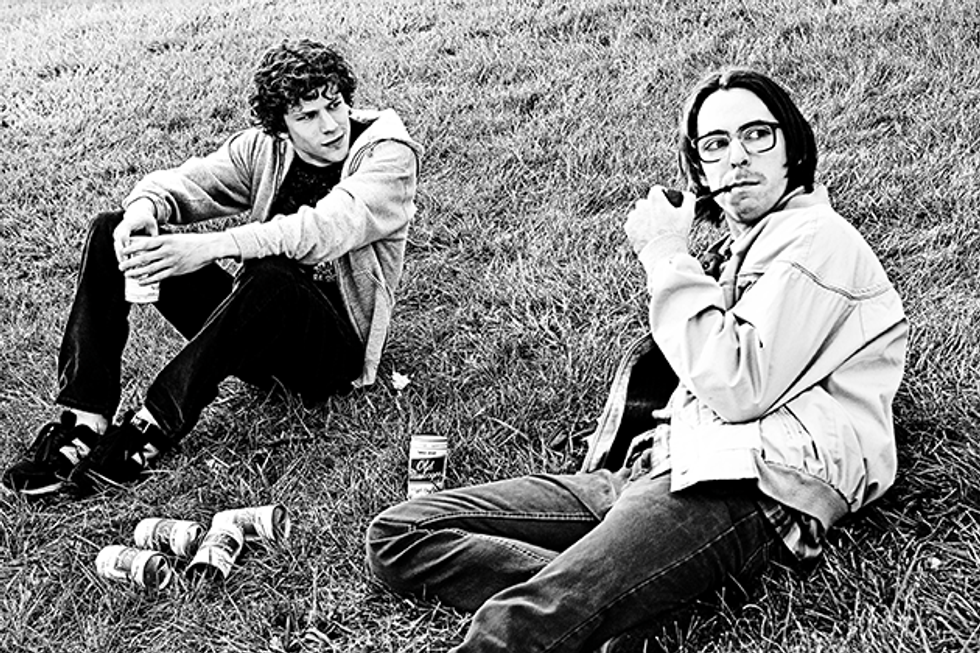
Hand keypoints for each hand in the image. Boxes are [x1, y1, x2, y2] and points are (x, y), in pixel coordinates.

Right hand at [113, 198, 158, 262]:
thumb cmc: (147, 220)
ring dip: (120, 258)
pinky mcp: (118, 238)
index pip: (123, 237)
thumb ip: (153, 236)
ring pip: (117, 247)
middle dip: (121, 256)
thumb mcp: (152, 226)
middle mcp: (119, 229)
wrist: (138, 213)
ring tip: (125, 269)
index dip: (125, 249)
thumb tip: (159, 247)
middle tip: (125, 267)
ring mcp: (117, 234)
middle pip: (118, 244)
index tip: (128, 259)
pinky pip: (118, 248)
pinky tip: (127, 266)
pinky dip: (122, 256)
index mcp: (127, 225)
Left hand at [118, 232, 237, 282]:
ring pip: (150, 269)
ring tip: (128, 275)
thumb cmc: (191, 242)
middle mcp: (167, 251)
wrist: (208, 248)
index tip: (122, 252)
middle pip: (144, 258)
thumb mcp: (175, 238)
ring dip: (137, 273)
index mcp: (165, 240)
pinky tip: (141, 281)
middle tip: (121, 266)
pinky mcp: (176, 270)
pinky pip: (160, 277)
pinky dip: (149, 279)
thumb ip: (162, 242)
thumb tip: (147, 247)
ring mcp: (172, 261)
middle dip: (130, 263)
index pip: (144, 244)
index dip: (131, 249)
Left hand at [623, 185, 694, 253]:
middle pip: (646, 202)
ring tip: (654, 229)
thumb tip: (688, 195)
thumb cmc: (676, 233)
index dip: (662, 195)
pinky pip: (633, 224)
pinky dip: (638, 228)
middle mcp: (642, 205)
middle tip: (661, 219)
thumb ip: (689, 199)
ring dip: (644, 218)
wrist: (663, 253)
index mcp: (655, 199)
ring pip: (638, 213)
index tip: (665, 203)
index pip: (656, 190)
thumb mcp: (688, 214)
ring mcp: (634, 217)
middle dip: (652, 208)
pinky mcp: (628, 228)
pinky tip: (647, 234)